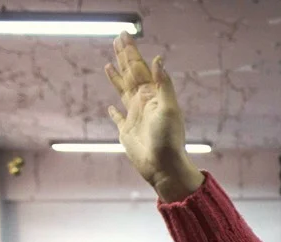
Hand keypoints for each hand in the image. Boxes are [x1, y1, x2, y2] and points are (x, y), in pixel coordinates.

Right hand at [105, 32, 203, 202]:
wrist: (164, 166)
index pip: (140, 68)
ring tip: (110, 63)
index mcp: (152, 96)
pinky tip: (111, 107)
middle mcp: (143, 103)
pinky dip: (114, 112)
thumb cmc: (169, 139)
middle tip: (117, 38)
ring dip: (117, 77)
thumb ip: (164, 85)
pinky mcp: (127, 132)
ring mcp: (134, 117)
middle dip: (124, 57)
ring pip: (122, 91)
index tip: (124, 35)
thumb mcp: (170, 109)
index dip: (131, 52)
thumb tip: (158, 59)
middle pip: (130, 74)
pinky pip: (118, 118)